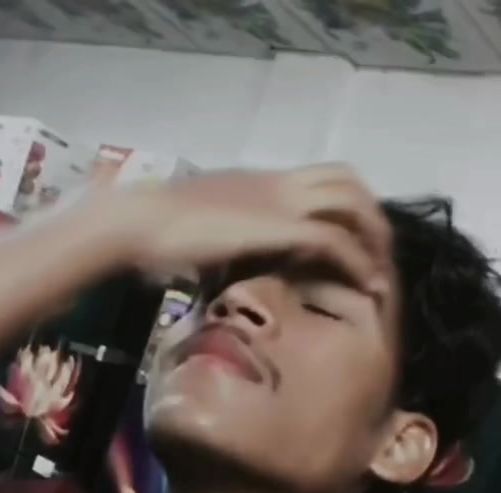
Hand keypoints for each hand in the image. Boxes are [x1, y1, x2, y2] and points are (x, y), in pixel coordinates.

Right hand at [105, 165, 390, 294]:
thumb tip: (227, 270)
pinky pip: (334, 240)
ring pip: (352, 205)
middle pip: (348, 181)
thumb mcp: (204, 235)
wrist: (141, 222)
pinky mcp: (279, 226)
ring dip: (372, 239)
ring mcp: (281, 201)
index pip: (322, 178)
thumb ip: (228, 244)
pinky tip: (365, 285)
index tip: (354, 240)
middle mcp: (278, 184)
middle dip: (370, 218)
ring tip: (379, 274)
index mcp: (261, 183)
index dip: (347, 206)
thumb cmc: (158, 232)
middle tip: (377, 256)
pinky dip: (356, 262)